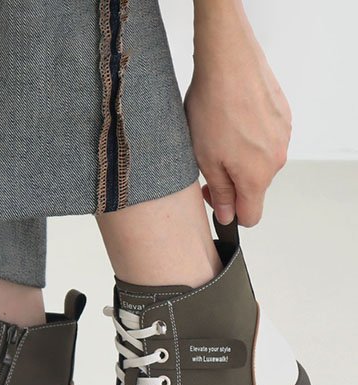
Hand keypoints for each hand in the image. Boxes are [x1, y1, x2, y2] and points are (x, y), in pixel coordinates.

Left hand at [185, 2, 291, 225]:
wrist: (229, 62)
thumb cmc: (214, 107)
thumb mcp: (205, 159)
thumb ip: (220, 192)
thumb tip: (227, 215)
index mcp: (256, 177)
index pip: (251, 217)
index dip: (230, 213)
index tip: (214, 198)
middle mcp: (276, 160)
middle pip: (255, 188)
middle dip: (233, 182)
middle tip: (208, 162)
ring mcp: (283, 137)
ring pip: (260, 162)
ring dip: (241, 158)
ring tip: (219, 135)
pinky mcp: (284, 117)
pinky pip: (266, 139)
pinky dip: (251, 137)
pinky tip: (233, 120)